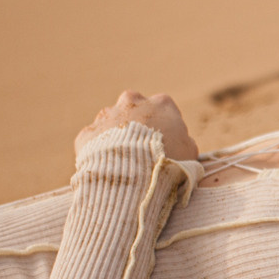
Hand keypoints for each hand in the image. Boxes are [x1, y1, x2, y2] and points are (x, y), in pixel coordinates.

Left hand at [74, 91, 197, 161]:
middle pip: (134, 110)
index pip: (164, 109)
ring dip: (116, 137)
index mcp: (161, 103)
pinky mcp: (87, 133)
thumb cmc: (168, 162)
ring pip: (111, 123)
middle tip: (142, 149)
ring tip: (123, 161)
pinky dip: (98, 151)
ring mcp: (106, 116)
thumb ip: (184, 140)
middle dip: (137, 125)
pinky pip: (94, 141)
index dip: (166, 127)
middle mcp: (132, 102)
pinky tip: (107, 167)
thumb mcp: (191, 151)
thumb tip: (180, 142)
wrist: (132, 177)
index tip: (166, 143)